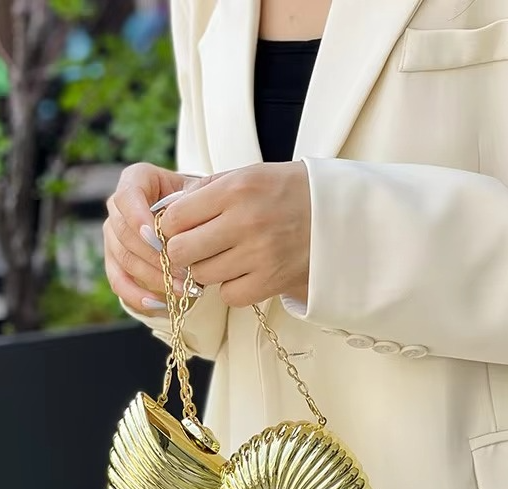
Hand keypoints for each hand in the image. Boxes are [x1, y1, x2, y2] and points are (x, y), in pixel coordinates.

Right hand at [103, 163, 198, 314]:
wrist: (195, 216)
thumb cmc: (199, 201)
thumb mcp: (200, 193)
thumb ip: (192, 201)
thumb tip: (189, 225)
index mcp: (136, 180)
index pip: (127, 197)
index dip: (138, 219)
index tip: (159, 239)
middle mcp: (118, 206)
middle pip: (124, 234)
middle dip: (154, 257)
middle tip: (183, 272)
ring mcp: (113, 235)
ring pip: (124, 259)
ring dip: (154, 278)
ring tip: (183, 290)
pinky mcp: (115, 261)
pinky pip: (119, 281)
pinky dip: (137, 296)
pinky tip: (159, 305)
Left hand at [159, 161, 310, 307]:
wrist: (341, 214)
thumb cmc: (289, 192)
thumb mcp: (250, 174)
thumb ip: (207, 190)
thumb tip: (167, 211)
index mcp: (236, 189)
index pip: (175, 217)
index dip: (171, 226)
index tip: (181, 228)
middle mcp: (246, 222)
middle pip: (182, 251)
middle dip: (184, 252)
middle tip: (197, 247)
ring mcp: (259, 254)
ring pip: (203, 276)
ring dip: (208, 270)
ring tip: (226, 257)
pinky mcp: (272, 281)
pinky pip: (229, 295)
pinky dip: (232, 288)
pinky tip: (244, 273)